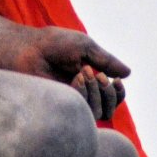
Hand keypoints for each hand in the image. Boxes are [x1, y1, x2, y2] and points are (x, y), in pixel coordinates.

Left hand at [0, 25, 128, 119]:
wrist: (28, 50)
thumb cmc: (52, 44)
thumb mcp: (84, 46)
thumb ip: (105, 60)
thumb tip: (128, 73)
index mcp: (89, 78)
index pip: (113, 95)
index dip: (119, 91)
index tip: (117, 80)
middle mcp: (82, 93)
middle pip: (111, 106)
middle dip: (110, 92)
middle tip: (97, 74)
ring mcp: (72, 103)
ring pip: (102, 112)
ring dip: (98, 92)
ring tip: (84, 72)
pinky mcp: (63, 110)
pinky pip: (86, 112)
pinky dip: (86, 94)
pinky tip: (76, 79)